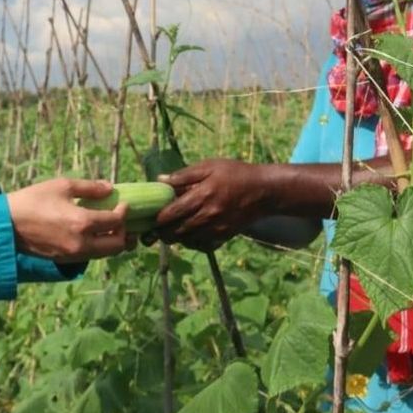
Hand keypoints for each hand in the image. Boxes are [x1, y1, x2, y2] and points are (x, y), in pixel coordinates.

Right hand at [7, 179, 130, 262]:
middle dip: (124, 233)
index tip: (124, 204)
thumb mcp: (62, 186)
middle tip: (123, 221)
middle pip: (116, 246)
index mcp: (82, 223)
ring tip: (113, 229)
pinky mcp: (63, 260)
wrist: (6, 224)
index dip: (124, 212)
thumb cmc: (33, 200)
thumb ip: (90, 188)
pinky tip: (95, 235)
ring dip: (113, 243)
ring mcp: (72, 255)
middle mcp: (81, 243)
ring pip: (104, 255)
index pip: (115, 222)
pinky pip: (90, 256)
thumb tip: (110, 189)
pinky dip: (99, 248)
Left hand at [153, 159, 272, 247]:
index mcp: (201, 196)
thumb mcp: (209, 166)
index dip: (157, 218)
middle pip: (176, 231)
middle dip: (161, 232)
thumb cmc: (235, 173)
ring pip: (187, 240)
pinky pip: (202, 246)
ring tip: (166, 232)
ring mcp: (216, 229)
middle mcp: (207, 216)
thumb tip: (160, 180)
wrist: (264, 191)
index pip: (171, 213)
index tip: (148, 218)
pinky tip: (187, 235)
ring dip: (174, 238)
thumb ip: (184, 175)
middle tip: (152, 230)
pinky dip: (191, 243)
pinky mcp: (224, 236)